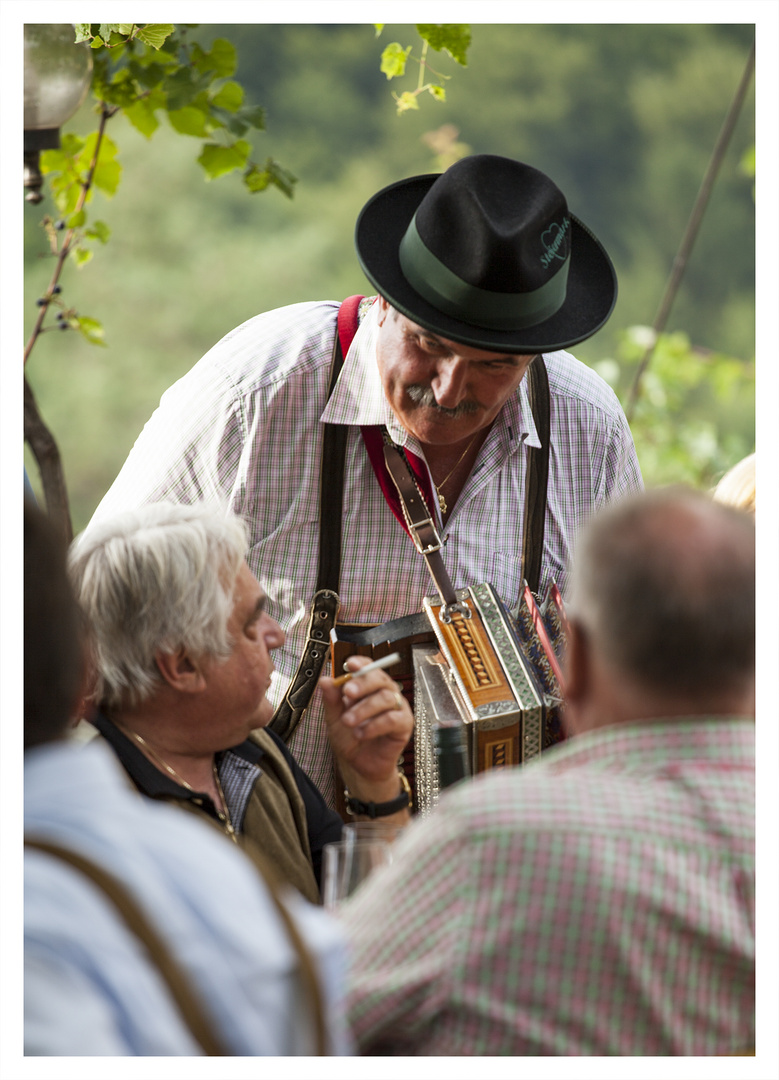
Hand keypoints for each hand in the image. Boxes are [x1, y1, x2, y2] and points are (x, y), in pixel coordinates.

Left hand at [319, 655, 412, 797]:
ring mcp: (397, 708)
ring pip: (386, 698)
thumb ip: (331, 700)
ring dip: (364, 709)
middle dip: (363, 683)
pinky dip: (374, 725)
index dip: (362, 663)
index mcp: (369, 687)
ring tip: (348, 722)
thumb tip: (325, 680)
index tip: (350, 664)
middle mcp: (386, 693)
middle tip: (347, 692)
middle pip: (380, 678)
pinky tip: (361, 733)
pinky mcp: (404, 725)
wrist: (359, 764)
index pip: (369, 667)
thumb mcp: (334, 718)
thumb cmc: (349, 738)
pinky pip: (393, 719)